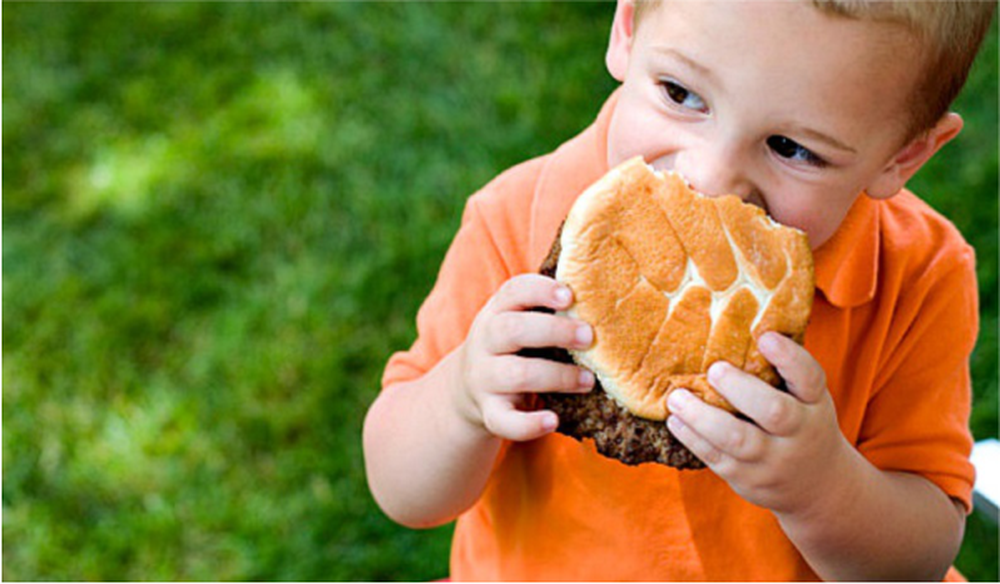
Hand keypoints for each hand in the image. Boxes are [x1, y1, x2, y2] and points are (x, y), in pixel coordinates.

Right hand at [455, 274, 594, 441]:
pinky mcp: (488, 412)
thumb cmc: (511, 347)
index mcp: (497, 312)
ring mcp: (484, 378)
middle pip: (512, 330)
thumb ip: (547, 307)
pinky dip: (529, 424)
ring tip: (588, 380)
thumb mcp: (518, 321)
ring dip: (557, 377)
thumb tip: (603, 291)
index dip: (541, 291)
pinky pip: (504, 421)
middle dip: (553, 331)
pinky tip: (553, 421)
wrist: (465, 389)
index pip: (513, 292)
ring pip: (516, 374)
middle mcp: (485, 342)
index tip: (570, 296)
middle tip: (589, 337)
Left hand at [665, 332, 850, 515]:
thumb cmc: (802, 424)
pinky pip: (717, 459)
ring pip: (738, 440)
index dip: (789, 358)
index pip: (809, 378)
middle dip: (741, 389)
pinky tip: (675, 420)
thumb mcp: (807, 399)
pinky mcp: (747, 479)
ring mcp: (773, 461)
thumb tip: (738, 321)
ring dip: (702, 417)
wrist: (817, 488)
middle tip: (714, 369)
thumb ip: (782, 371)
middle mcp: (799, 433)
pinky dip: (693, 438)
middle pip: (775, 412)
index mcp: (815, 404)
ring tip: (676, 397)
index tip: (766, 336)